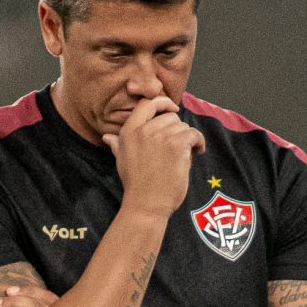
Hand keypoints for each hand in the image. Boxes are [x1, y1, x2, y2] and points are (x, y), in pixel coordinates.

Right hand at [102, 95, 202, 219]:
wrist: (146, 204)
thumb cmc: (135, 185)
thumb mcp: (121, 161)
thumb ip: (117, 144)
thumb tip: (107, 136)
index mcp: (129, 131)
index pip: (147, 103)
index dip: (162, 102)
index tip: (172, 109)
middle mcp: (144, 130)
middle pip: (170, 116)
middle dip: (176, 129)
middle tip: (177, 146)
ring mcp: (161, 137)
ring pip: (183, 126)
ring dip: (187, 139)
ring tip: (185, 153)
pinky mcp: (177, 146)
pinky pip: (194, 135)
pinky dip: (199, 142)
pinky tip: (198, 151)